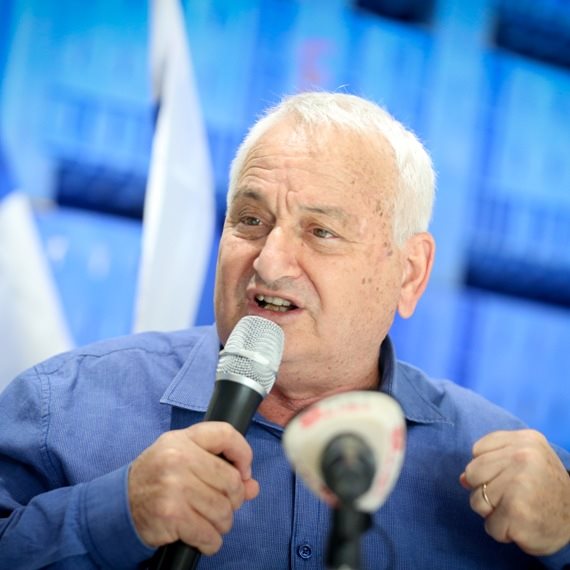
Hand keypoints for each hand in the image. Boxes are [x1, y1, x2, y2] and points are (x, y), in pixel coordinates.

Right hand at [128, 422, 258, 553]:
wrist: (119, 504)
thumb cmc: (158, 478)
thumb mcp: (185, 460)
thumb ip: (220, 467)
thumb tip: (252, 487)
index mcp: (183, 439)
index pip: (226, 434)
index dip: (243, 454)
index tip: (243, 471)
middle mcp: (179, 458)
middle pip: (231, 481)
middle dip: (234, 499)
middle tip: (222, 504)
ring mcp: (175, 486)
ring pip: (224, 511)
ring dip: (222, 523)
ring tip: (208, 521)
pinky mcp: (172, 515)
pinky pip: (210, 534)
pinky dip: (211, 541)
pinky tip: (201, 536)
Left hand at [460, 429, 569, 555]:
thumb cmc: (545, 487)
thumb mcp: (526, 461)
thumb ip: (492, 461)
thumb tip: (462, 478)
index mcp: (525, 439)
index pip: (477, 450)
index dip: (487, 469)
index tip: (508, 476)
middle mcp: (522, 456)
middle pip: (472, 474)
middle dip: (484, 490)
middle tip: (510, 497)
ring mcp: (520, 483)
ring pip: (476, 501)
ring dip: (492, 513)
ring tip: (516, 510)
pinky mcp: (517, 511)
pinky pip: (490, 524)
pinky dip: (502, 530)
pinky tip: (520, 525)